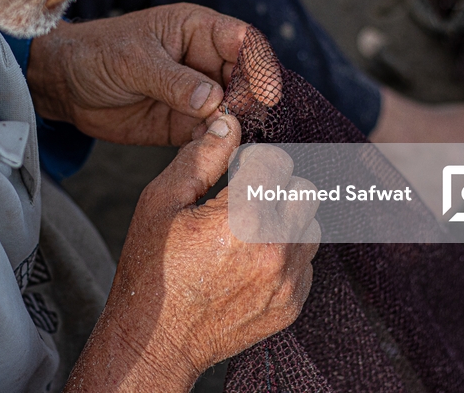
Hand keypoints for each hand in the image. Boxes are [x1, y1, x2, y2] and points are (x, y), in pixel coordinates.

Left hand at [27, 3, 247, 145]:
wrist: (65, 85)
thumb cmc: (96, 54)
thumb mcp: (132, 61)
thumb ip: (172, 81)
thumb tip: (213, 100)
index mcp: (196, 30)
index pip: (243, 41)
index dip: (261, 64)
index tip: (268, 92)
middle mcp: (204, 61)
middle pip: (247, 79)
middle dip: (252, 102)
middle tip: (244, 123)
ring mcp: (198, 95)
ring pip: (235, 111)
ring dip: (239, 127)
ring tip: (234, 142)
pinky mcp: (186, 124)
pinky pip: (213, 135)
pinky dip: (219, 145)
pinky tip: (217, 153)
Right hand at [65, 115, 319, 391]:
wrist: (156, 340)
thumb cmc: (152, 269)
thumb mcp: (161, 202)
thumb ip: (200, 157)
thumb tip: (228, 123)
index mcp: (241, 219)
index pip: (277, 160)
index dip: (254, 159)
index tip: (236, 171)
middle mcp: (274, 250)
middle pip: (304, 189)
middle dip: (277, 186)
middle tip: (244, 198)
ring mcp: (288, 282)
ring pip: (311, 224)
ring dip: (286, 218)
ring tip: (248, 230)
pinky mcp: (293, 305)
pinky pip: (308, 261)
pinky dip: (287, 253)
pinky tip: (251, 260)